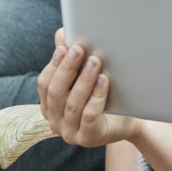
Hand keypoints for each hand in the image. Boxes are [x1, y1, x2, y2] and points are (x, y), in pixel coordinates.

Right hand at [38, 28, 138, 146]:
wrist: (127, 122)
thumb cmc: (103, 97)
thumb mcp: (85, 77)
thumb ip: (71, 59)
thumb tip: (62, 33)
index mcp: (49, 106)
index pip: (44, 84)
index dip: (54, 65)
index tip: (64, 46)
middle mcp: (55, 121)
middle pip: (56, 93)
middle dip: (67, 69)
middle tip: (79, 49)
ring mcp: (70, 133)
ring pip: (72, 104)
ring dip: (83, 80)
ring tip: (95, 61)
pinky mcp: (87, 138)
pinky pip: (89, 116)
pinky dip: (96, 97)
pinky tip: (104, 81)